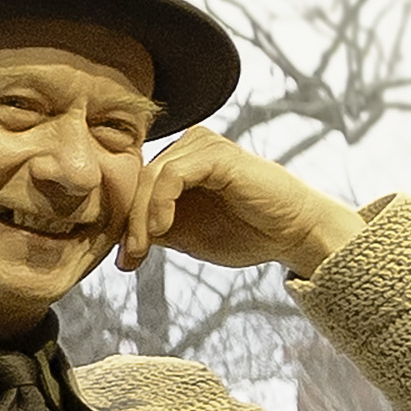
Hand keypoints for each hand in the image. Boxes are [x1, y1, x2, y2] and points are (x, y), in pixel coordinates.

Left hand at [118, 127, 352, 278]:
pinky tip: (163, 229)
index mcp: (179, 164)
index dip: (125, 225)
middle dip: (130, 225)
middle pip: (138, 183)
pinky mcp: (216, 154)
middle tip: (129, 261)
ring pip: (150, 179)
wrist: (294, 234)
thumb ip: (153, 229)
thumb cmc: (246, 233)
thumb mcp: (187, 235)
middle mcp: (187, 148)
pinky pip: (172, 175)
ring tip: (143, 250)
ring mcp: (202, 146)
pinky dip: (160, 204)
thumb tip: (115, 237)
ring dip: (141, 219)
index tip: (125, 263)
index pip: (136, 189)